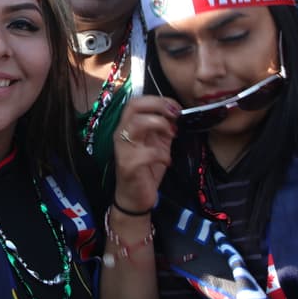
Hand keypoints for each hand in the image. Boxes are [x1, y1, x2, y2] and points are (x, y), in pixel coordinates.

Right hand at [112, 95, 178, 213]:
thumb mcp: (157, 144)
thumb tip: (176, 113)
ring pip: (137, 124)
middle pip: (134, 106)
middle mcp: (121, 134)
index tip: (176, 108)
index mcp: (127, 126)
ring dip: (159, 125)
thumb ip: (163, 128)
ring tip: (171, 136)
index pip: (137, 101)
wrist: (135, 198)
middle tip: (175, 115)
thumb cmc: (145, 169)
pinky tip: (167, 162)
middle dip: (158, 106)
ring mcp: (123, 149)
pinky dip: (163, 155)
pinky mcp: (128, 165)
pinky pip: (148, 153)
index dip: (159, 100)